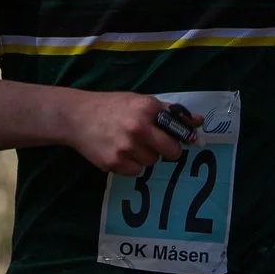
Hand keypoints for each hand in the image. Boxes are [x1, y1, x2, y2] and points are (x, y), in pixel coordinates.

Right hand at [64, 91, 200, 177]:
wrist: (76, 116)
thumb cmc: (112, 107)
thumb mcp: (140, 102)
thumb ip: (169, 112)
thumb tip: (198, 122)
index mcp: (147, 108)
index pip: (178, 130)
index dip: (177, 136)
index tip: (173, 138)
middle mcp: (138, 128)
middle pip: (171, 152)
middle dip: (167, 151)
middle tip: (155, 145)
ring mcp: (125, 147)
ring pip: (152, 162)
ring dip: (145, 156)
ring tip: (129, 144)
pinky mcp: (114, 163)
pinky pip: (136, 171)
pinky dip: (131, 164)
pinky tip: (119, 152)